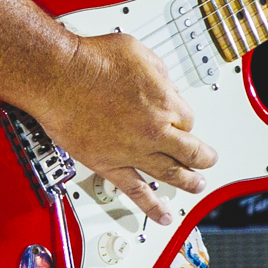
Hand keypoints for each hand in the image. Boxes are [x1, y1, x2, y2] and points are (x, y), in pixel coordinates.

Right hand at [29, 32, 216, 225]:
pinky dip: (152, 206)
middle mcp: (154, 131)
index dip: (184, 120)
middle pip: (189, 150)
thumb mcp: (138, 52)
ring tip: (197, 187)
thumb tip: (162, 83)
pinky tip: (163, 215)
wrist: (59, 77)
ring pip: (170, 173)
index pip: (187, 119)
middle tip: (208, 160)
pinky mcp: (110, 165)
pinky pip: (137, 191)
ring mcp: (134, 151)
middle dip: (202, 157)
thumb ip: (157, 72)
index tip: (180, 120)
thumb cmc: (92, 60)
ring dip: (187, 181)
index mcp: (165, 101)